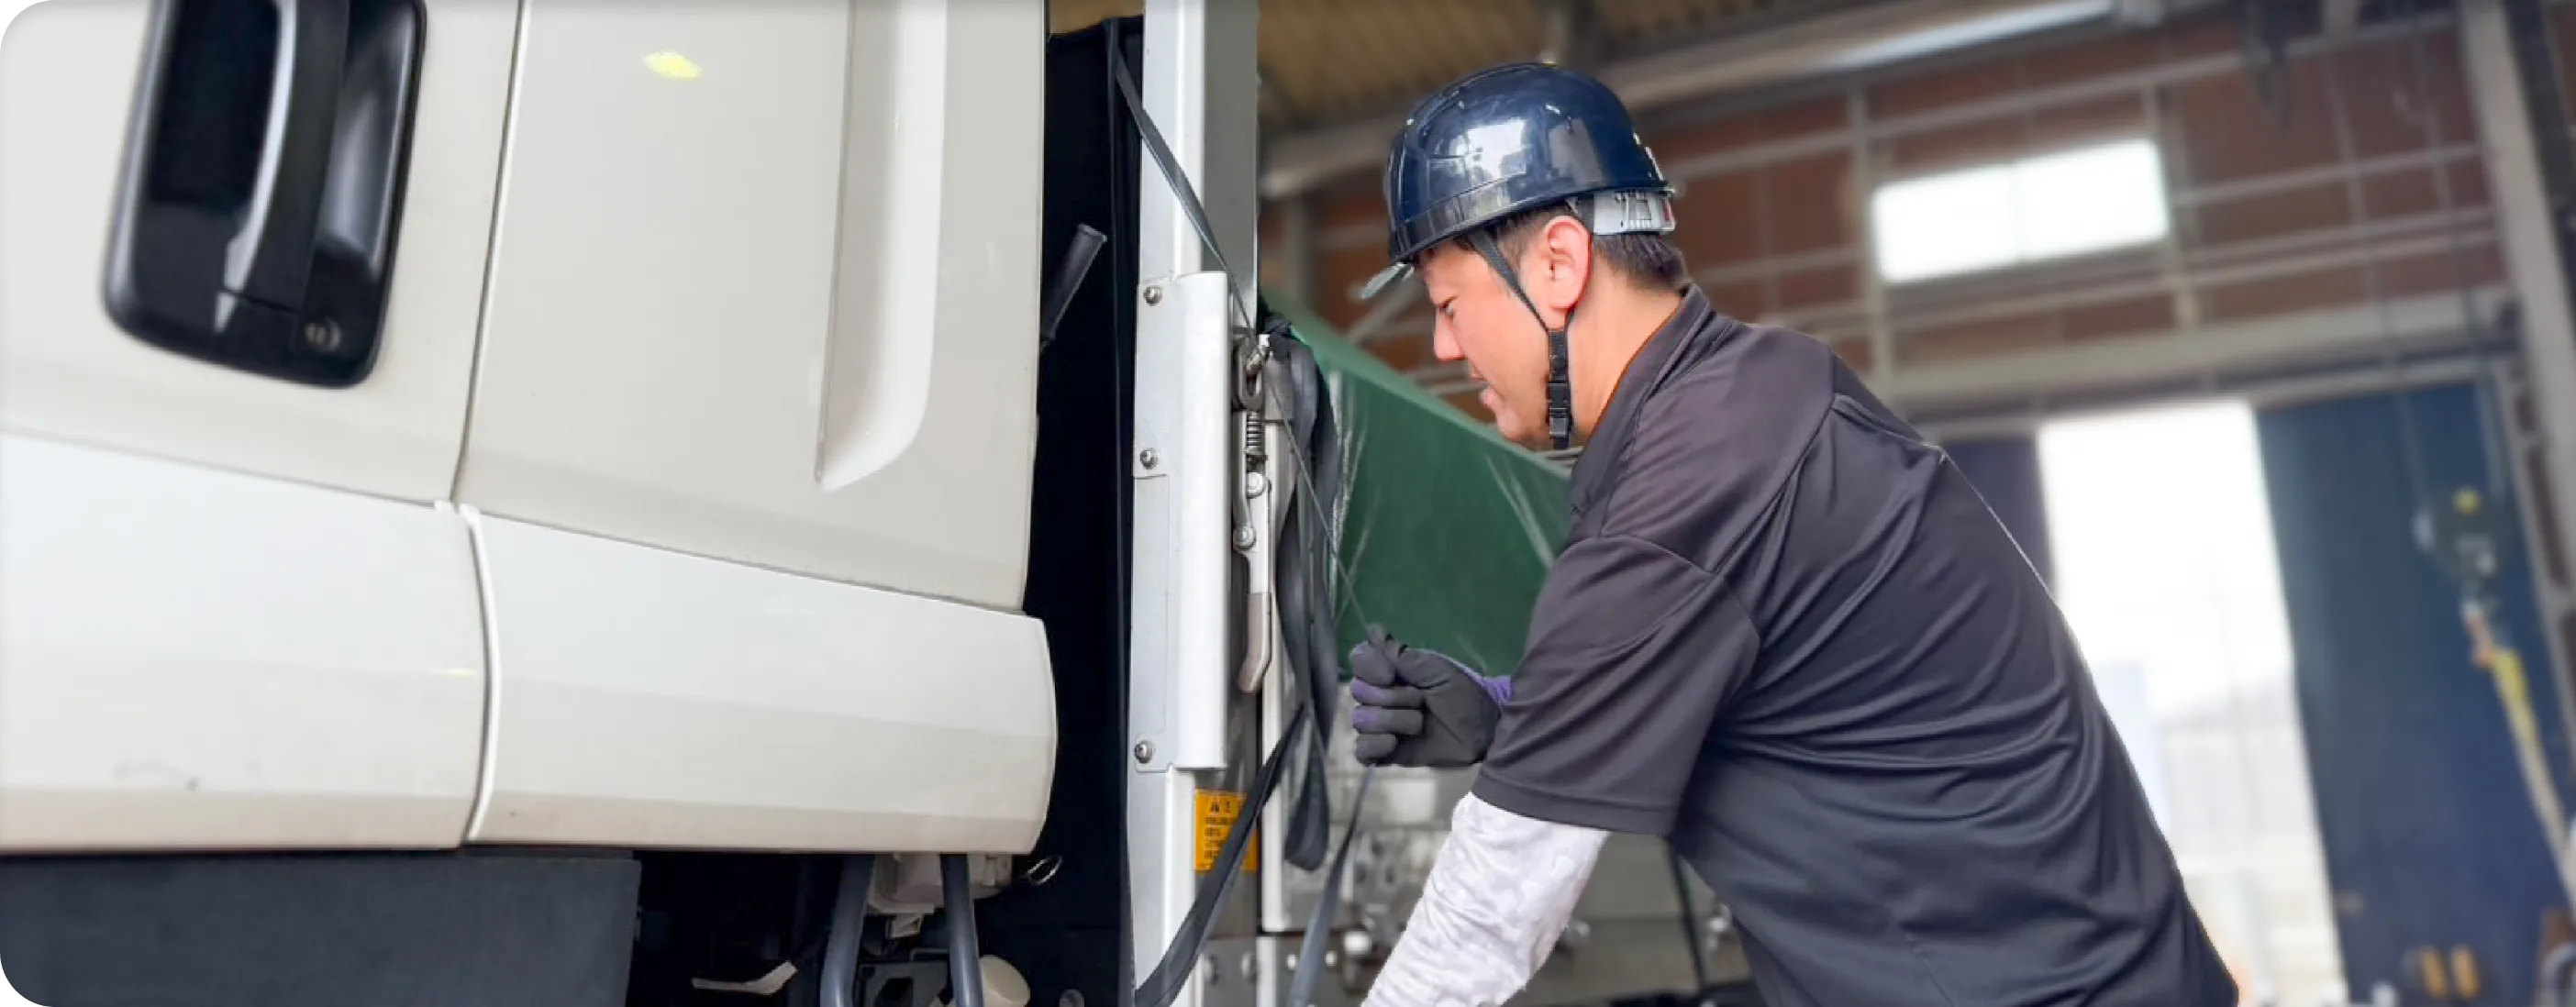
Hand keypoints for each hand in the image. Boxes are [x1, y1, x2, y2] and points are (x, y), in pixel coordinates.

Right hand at [1347, 625, 1507, 767]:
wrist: (1483, 728)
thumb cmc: (1463, 693)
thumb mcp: (1436, 669)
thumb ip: (1401, 654)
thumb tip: (1373, 630)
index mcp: (1390, 671)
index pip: (1358, 660)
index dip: (1369, 668)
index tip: (1391, 675)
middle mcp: (1379, 695)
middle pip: (1358, 692)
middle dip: (1391, 698)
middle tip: (1421, 701)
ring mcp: (1380, 724)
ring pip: (1361, 720)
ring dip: (1392, 721)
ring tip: (1419, 724)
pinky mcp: (1385, 752)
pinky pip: (1361, 750)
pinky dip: (1374, 746)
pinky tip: (1394, 743)